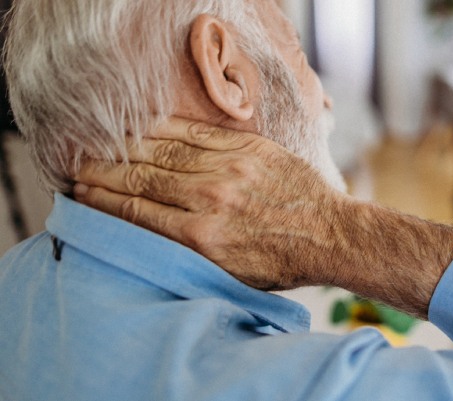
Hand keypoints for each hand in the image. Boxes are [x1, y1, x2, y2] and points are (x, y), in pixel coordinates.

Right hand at [75, 117, 452, 317]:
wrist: (328, 235)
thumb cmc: (277, 262)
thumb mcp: (226, 275)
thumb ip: (183, 254)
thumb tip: (142, 234)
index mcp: (201, 238)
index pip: (134, 211)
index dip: (100, 200)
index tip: (79, 194)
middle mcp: (210, 199)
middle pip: (140, 178)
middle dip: (103, 173)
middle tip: (80, 169)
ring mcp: (230, 169)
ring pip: (163, 151)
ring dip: (126, 149)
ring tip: (103, 150)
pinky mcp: (248, 148)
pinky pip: (196, 134)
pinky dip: (165, 130)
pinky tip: (144, 131)